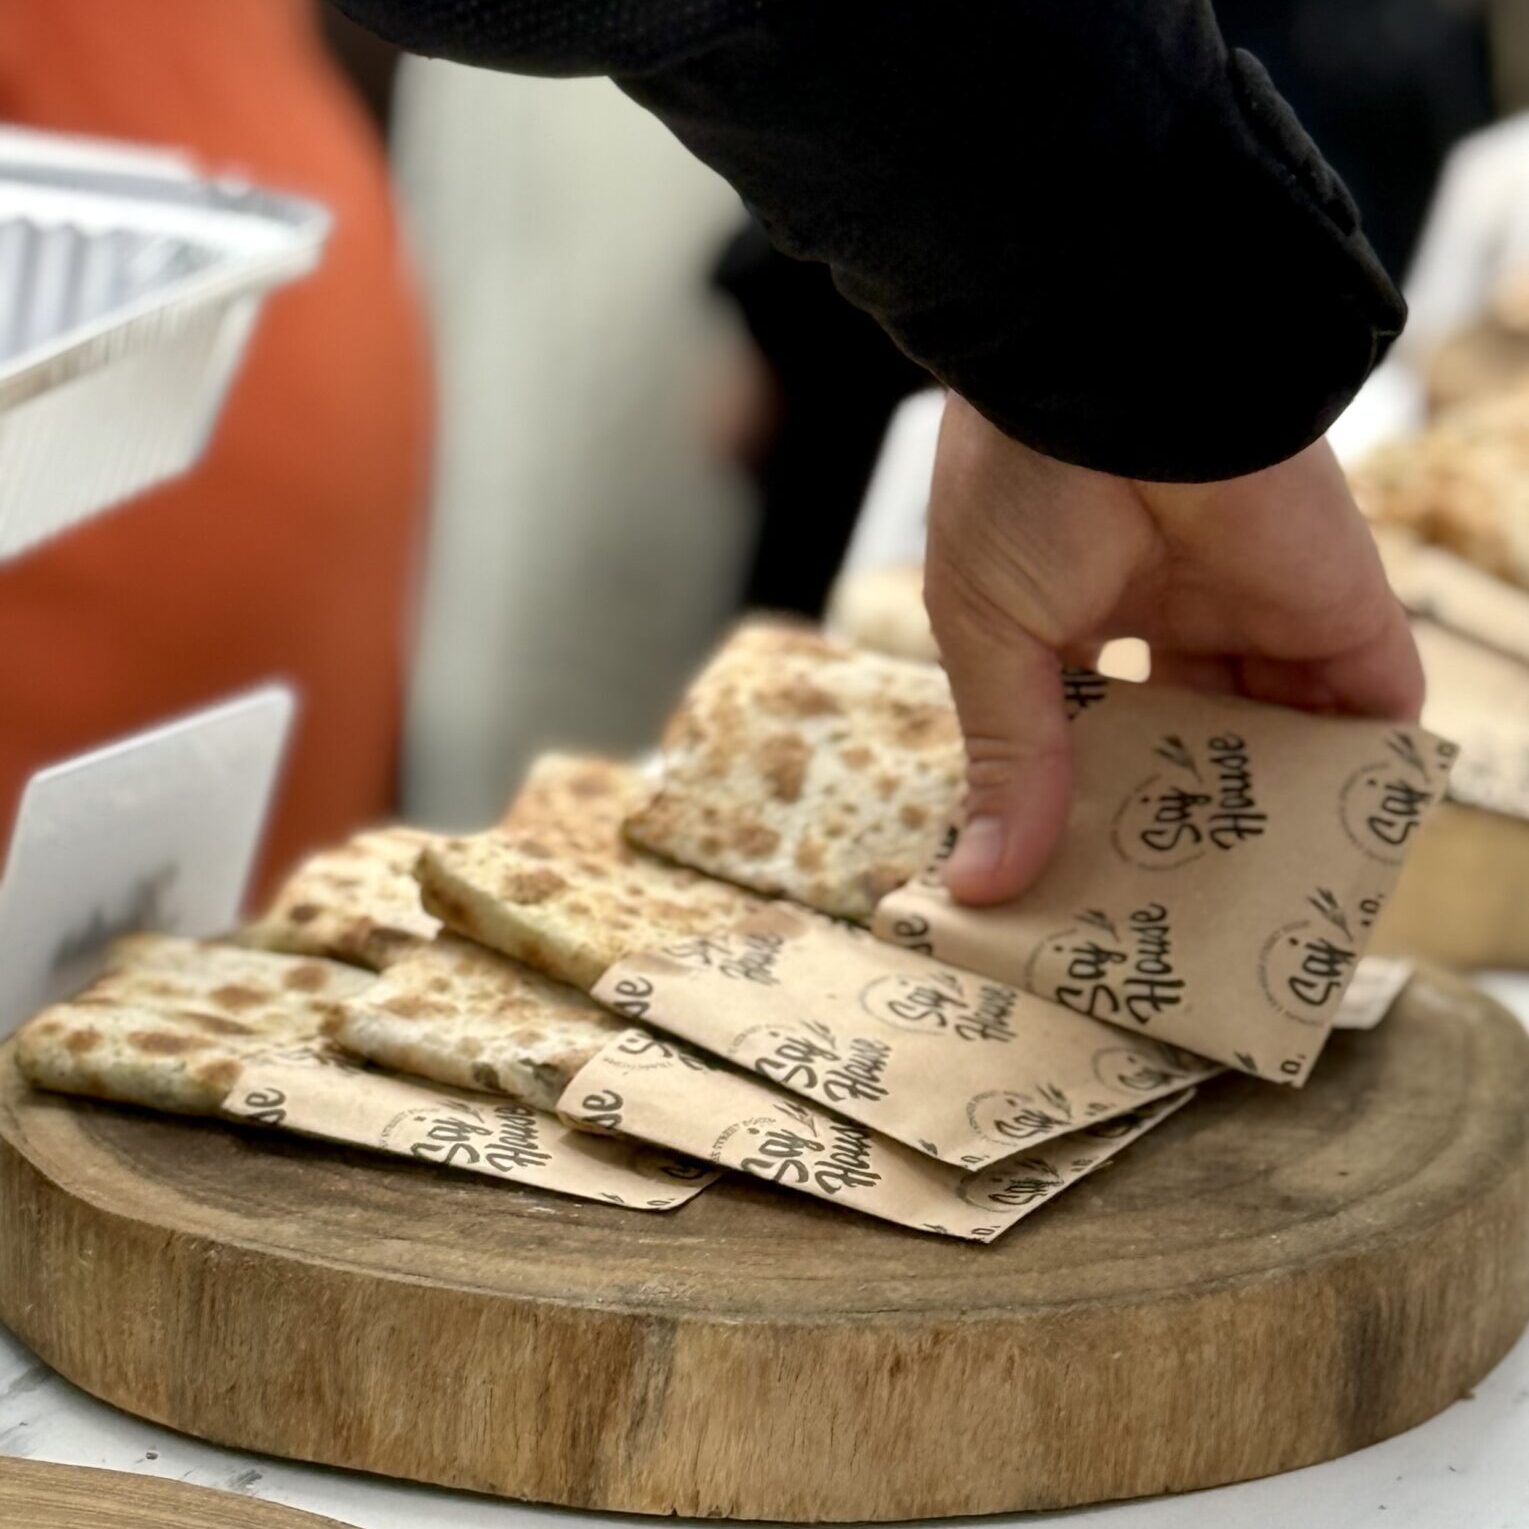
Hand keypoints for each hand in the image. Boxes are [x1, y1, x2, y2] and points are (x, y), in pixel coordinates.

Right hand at [925, 395, 1422, 905]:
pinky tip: (1326, 856)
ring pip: (1275, 739)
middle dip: (1171, 824)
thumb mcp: (988, 636)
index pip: (1089, 730)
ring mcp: (1260, 614)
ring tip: (1242, 919)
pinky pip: (1365, 713)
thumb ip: (1009, 758)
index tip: (1067, 886)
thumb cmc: (1021, 486)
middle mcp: (1174, 617)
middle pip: (1186, 745)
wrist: (1120, 371)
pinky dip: (1357, 781)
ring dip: (1263, 820)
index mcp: (1079, 616)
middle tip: (1158, 925)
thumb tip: (979, 882)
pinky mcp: (1340, 613)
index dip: (1078, 803)